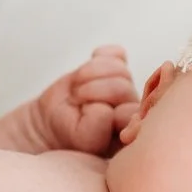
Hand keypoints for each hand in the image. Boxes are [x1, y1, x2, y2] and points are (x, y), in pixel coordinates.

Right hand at [19, 45, 137, 155]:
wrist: (56, 120)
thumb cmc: (69, 133)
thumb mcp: (79, 138)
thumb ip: (94, 130)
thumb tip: (105, 108)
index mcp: (133, 129)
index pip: (128, 112)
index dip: (101, 111)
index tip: (82, 120)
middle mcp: (135, 108)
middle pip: (120, 86)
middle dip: (89, 91)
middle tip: (75, 101)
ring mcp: (128, 86)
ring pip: (116, 67)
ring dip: (86, 75)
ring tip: (77, 90)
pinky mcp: (118, 68)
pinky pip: (116, 52)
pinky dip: (99, 57)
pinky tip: (86, 73)